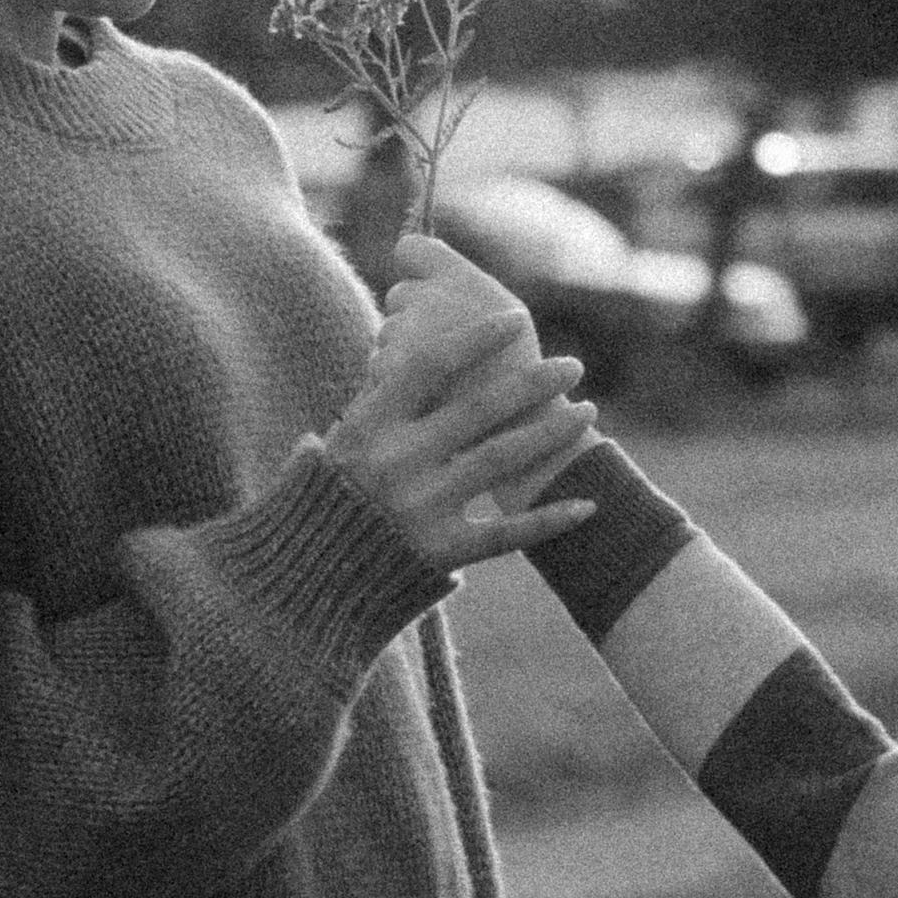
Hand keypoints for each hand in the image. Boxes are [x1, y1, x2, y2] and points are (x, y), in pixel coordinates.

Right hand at [325, 234, 596, 568]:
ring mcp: (421, 508)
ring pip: (501, 459)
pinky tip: (588, 504)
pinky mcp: (442, 553)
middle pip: (480, 407)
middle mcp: (397, 462)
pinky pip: (507, 533)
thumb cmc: (327, 498)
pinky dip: (550, 519)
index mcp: (368, 425)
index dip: (477, 338)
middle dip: (533, 381)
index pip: (431, 366)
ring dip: (551, 432)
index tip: (517, 319)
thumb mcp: (338, 442)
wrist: (309, 577)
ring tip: (586, 412)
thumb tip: (404, 341)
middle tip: (574, 365)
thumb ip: (376, 400)